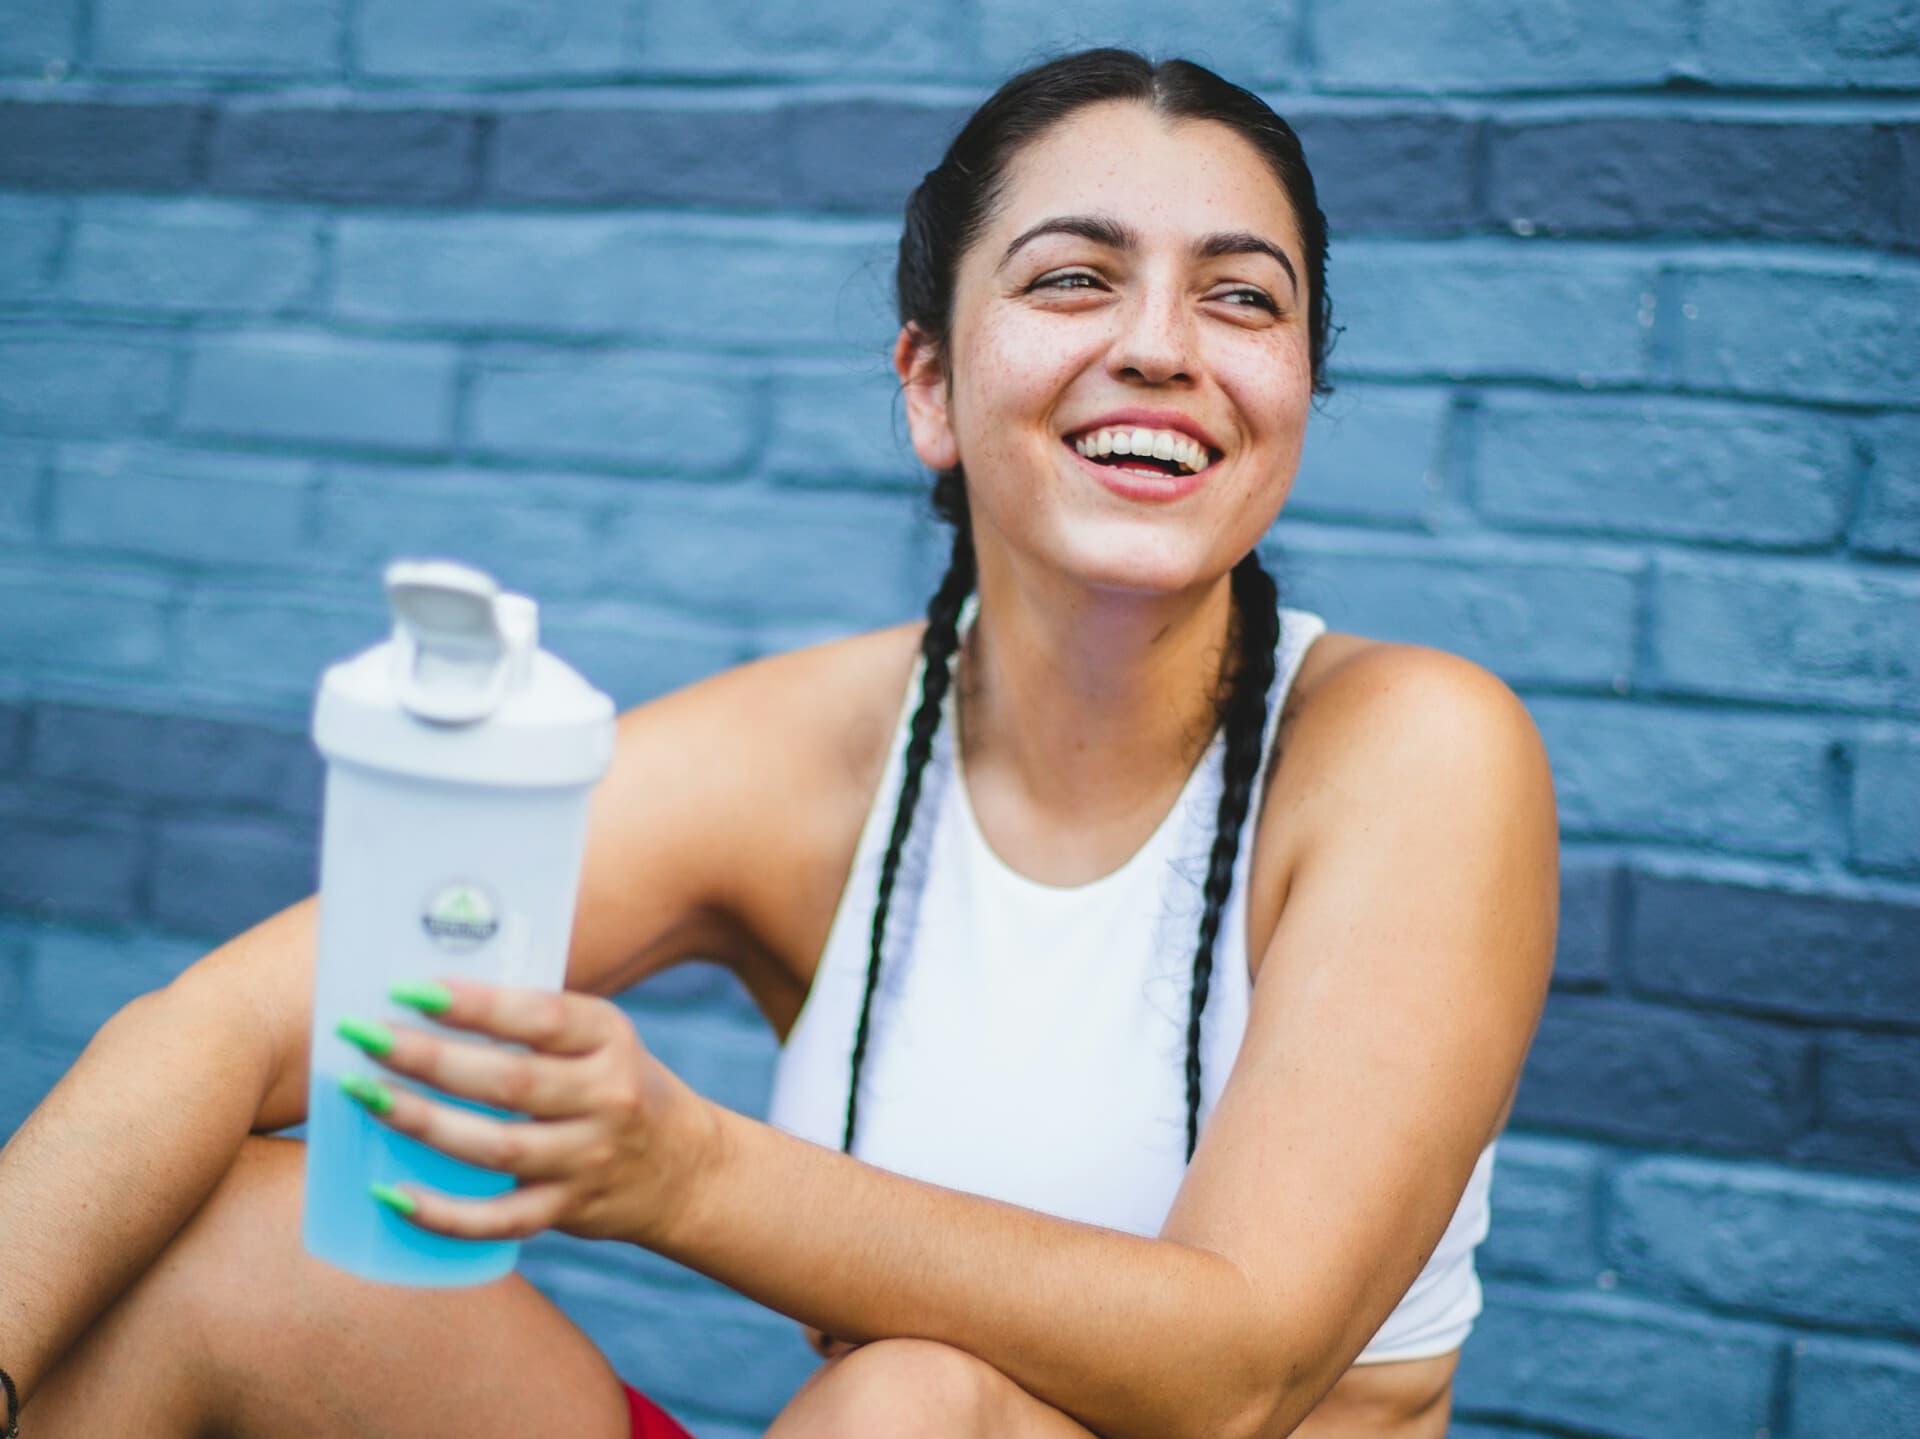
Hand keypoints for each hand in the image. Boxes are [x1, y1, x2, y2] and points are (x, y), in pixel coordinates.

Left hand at [335, 980, 718, 1247]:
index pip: (541, 1015)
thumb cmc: (611, 1084)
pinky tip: (389, 1192)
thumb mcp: (596, 1040)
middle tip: (363, 1038)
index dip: (475, 1004)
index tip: (409, 989)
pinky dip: (442, 1212)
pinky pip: (498, 1220)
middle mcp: (606, 1097)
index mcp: (609, 1038)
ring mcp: (588, 1160)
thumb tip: (421, 1000)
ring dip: (423, 1123)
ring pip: (496, 1148)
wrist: (684, 1168)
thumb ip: (532, 1024)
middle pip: (510, 1081)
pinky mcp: (568, 1211)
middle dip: (429, 1058)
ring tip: (365, 1096)